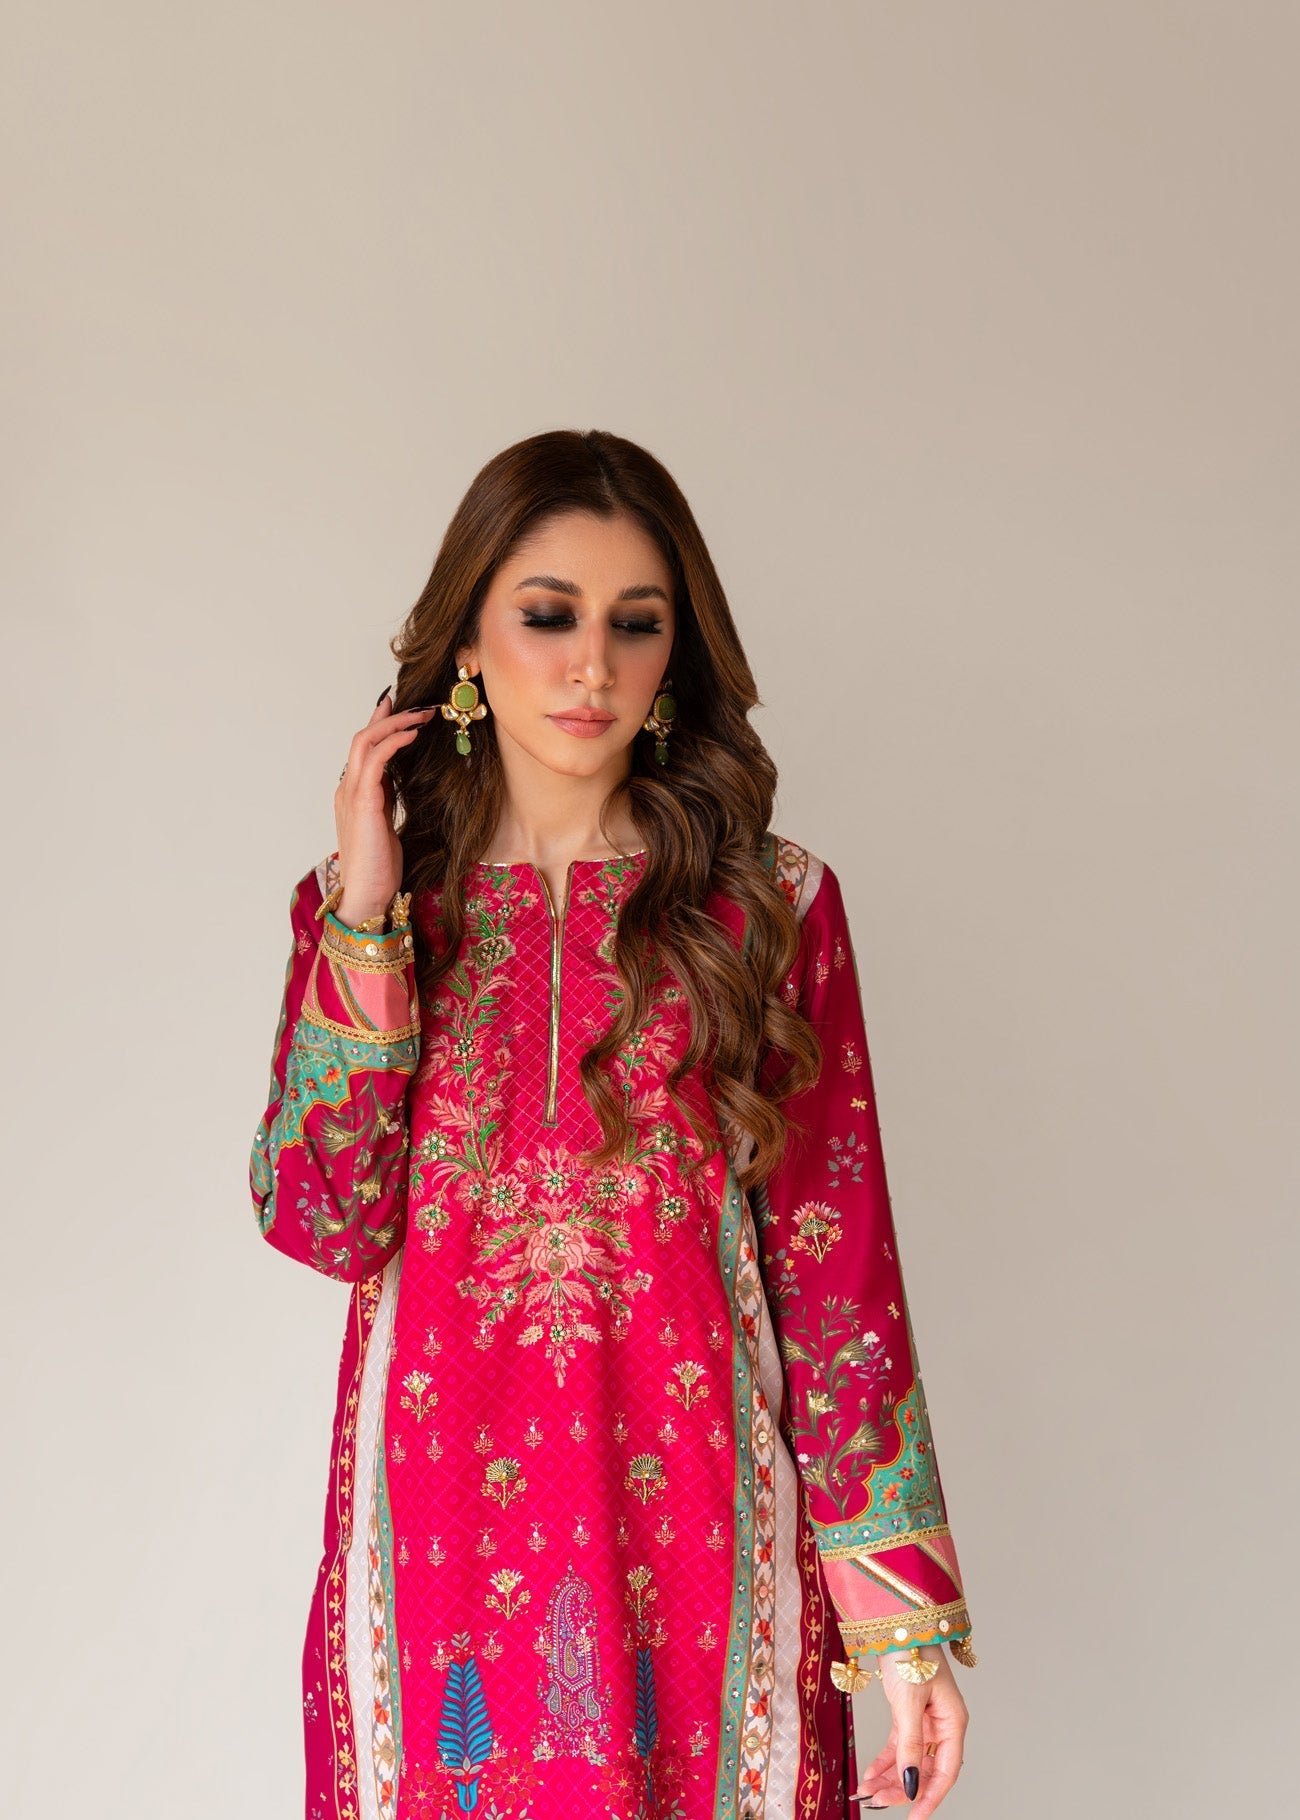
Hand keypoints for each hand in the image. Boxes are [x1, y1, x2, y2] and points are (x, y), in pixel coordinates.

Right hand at [333, 691, 435, 924]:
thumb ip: (386, 799)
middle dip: (391, 716)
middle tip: (422, 706)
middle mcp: (347, 788)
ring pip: (366, 741)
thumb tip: (397, 779)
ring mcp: (351, 794)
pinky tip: (413, 735)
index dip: (380, 724)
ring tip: (423, 715)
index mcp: (352, 794)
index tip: (400, 706)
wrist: (368, 895)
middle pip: (363, 737)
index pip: (364, 749)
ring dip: (396, 723)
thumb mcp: (385, 824)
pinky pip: (375, 759)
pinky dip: (394, 741)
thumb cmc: (379, 867)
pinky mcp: (363, 802)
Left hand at [854, 1646, 967, 1814]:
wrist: (896, 1624)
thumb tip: (910, 1784)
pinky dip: (885, 1760)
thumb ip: (910, 1746)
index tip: (914, 1817)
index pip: (946, 1772)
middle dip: (901, 1788)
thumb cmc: (911, 1655)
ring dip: (890, 1777)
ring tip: (868, 1793)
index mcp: (953, 1722)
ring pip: (910, 1760)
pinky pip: (899, 1745)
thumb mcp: (909, 1703)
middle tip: (877, 1802)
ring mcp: (926, 1719)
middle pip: (925, 1768)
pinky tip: (870, 1773)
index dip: (930, 1797)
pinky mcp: (908, 1713)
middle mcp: (942, 1724)